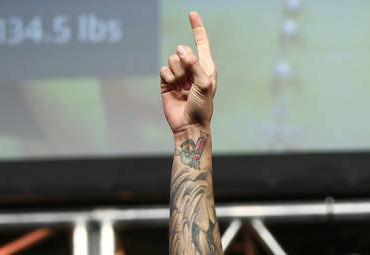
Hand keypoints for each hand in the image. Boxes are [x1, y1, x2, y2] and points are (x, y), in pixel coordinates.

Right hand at [160, 11, 216, 133]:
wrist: (189, 125)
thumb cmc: (202, 107)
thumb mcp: (204, 85)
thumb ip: (194, 64)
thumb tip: (181, 48)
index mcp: (206, 67)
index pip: (201, 43)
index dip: (197, 28)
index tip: (192, 13)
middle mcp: (193, 69)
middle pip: (182, 51)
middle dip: (184, 64)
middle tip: (189, 83)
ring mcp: (179, 75)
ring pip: (172, 59)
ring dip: (177, 74)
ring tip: (183, 89)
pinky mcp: (167, 81)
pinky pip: (163, 69)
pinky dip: (168, 79)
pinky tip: (174, 90)